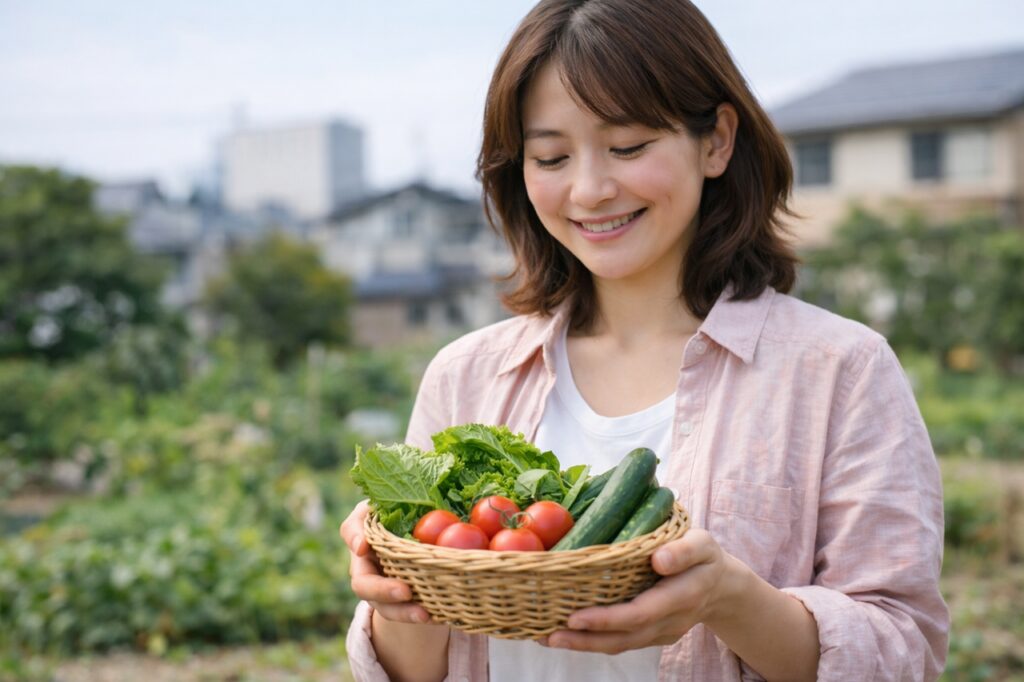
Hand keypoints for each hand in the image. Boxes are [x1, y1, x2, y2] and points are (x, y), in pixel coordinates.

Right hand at [340, 500, 431, 624]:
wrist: (414, 537)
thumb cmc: (407, 511)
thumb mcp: (404, 500)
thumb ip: (406, 496)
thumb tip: (437, 485)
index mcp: (364, 529)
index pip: (351, 529)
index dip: (355, 537)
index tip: (364, 545)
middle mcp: (364, 562)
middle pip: (362, 582)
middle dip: (382, 589)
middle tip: (405, 591)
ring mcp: (378, 586)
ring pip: (382, 605)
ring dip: (402, 612)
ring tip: (424, 615)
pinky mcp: (395, 602)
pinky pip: (402, 613)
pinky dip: (416, 617)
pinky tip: (436, 617)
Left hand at [543, 529, 744, 653]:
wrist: (722, 587)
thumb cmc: (706, 557)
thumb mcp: (703, 543)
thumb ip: (685, 550)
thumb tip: (659, 559)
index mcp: (681, 595)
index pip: (641, 613)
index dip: (608, 619)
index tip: (576, 617)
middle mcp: (669, 621)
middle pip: (625, 638)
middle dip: (585, 640)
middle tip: (548, 634)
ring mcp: (660, 633)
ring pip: (620, 645)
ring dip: (583, 645)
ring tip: (545, 637)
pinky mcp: (652, 636)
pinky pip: (620, 642)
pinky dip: (592, 641)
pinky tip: (565, 632)